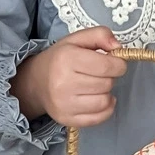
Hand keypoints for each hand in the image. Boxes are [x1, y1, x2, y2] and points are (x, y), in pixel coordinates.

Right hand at [11, 27, 126, 127]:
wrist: (36, 81)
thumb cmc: (60, 59)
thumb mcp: (77, 39)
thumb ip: (100, 35)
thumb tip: (118, 47)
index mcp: (66, 58)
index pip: (107, 66)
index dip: (118, 64)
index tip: (116, 63)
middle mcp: (63, 83)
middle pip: (107, 83)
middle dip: (110, 77)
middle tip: (100, 73)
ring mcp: (64, 104)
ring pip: (104, 101)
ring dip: (106, 93)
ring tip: (97, 86)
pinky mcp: (67, 119)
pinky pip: (99, 118)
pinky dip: (105, 109)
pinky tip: (99, 99)